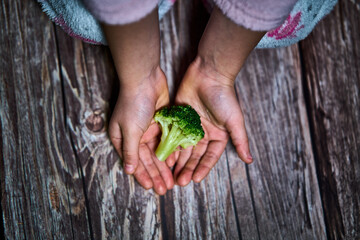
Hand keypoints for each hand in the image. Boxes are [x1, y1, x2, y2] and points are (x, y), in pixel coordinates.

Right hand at [109, 67, 173, 194]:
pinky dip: (170, 152)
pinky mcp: (161, 123)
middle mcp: (136, 136)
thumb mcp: (130, 131)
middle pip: (147, 160)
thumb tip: (128, 171)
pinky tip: (176, 163)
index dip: (143, 176)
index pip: (134, 162)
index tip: (152, 187)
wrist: (145, 79)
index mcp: (123, 139)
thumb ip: (131, 152)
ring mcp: (149, 129)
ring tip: (172, 181)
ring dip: (164, 166)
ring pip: (158, 153)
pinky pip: (166, 142)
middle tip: (166, 189)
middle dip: (156, 174)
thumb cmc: (133, 104)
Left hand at [173, 58, 252, 185]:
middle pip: (195, 155)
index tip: (195, 180)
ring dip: (178, 161)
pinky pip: (173, 135)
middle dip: (188, 168)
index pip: (210, 156)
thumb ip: (240, 141)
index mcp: (217, 135)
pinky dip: (169, 146)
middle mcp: (203, 132)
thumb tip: (250, 161)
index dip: (203, 168)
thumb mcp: (234, 121)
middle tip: (180, 182)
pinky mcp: (178, 117)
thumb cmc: (224, 97)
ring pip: (182, 148)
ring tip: (171, 174)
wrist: (208, 74)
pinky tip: (165, 157)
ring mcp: (190, 126)